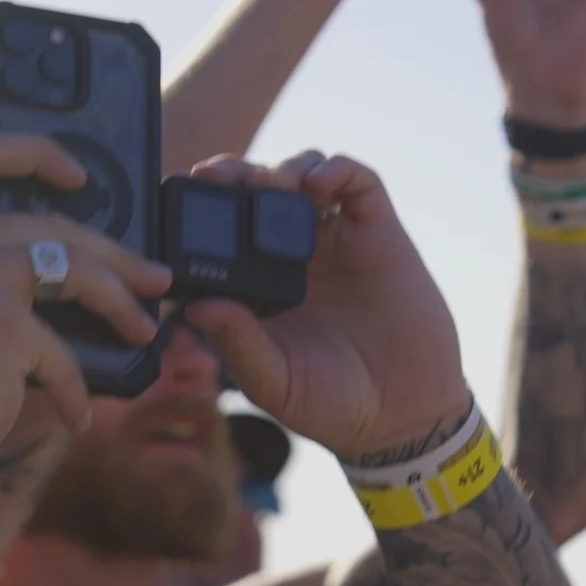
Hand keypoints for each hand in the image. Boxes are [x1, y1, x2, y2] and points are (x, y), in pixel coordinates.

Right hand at [0, 135, 169, 494]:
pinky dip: (74, 387)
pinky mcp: (3, 325)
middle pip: (54, 224)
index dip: (35, 151)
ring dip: (122, 302)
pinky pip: (64, 349)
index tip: (79, 175)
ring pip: (78, 269)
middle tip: (155, 278)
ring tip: (145, 329)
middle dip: (117, 253)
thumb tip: (64, 261)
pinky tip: (76, 413)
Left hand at [182, 152, 469, 461]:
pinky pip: (359, 182)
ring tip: (271, 184)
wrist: (404, 416)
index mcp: (259, 286)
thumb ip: (237, 344)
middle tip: (217, 177)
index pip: (221, 230)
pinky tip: (319, 183)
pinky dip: (337, 169)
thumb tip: (195, 307)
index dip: (201, 209)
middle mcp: (294, 256)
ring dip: (283, 168)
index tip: (182, 202)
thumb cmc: (331, 405)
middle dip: (234, 174)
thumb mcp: (274, 381)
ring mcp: (337, 241)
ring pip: (304, 176)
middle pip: (257, 191)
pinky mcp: (380, 234)